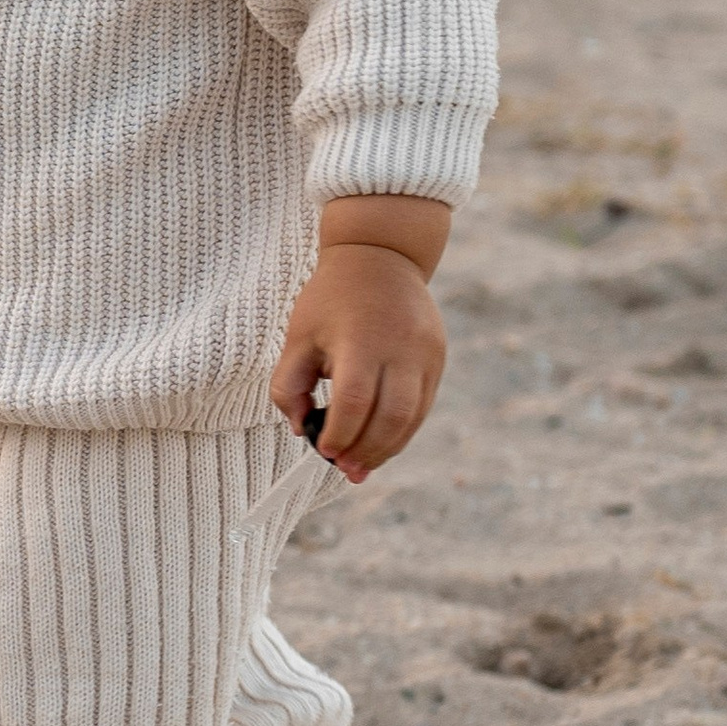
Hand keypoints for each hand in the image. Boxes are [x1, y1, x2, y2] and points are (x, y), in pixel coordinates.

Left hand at [271, 198, 453, 482]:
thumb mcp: (298, 335)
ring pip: (412, 417)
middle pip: (391, 417)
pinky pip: (423, 406)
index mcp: (360, 339)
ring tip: (361, 466)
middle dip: (366, 451)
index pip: (354, 402)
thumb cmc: (331, 298)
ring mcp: (425, 354)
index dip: (339, 434)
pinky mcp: (437, 358)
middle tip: (344, 469)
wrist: (381, 256)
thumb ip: (289, 384)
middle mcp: (400, 348)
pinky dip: (401, 430)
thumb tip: (299, 429)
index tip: (322, 450)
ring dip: (387, 448)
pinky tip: (380, 442)